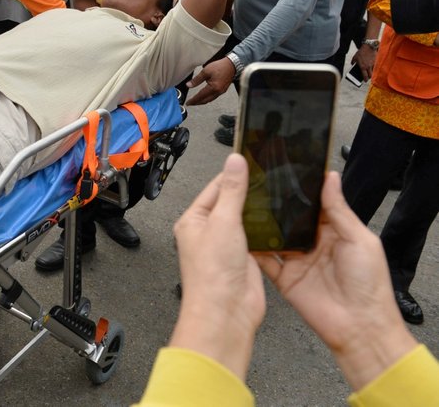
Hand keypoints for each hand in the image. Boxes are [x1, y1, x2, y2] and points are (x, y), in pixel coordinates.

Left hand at [170, 154, 264, 379]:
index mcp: (193, 220)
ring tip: (278, 195)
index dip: (234, 175)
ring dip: (259, 211)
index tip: (252, 161)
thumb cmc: (212, 274)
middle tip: (270, 176)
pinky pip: (257, 236)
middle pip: (231, 202)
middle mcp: (208, 232)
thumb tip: (234, 162)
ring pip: (245, 219)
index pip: (215, 188)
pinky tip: (280, 219)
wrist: (226, 312)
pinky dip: (267, 228)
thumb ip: (232, 190)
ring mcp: (226, 245)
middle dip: (249, 192)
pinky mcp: (244, 258)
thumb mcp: (223, 222)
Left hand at [186, 58, 235, 104]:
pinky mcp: (223, 90)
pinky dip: (207, 98)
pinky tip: (204, 96)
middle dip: (197, 103)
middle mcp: (218, 92)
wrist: (232, 65)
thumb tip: (189, 85)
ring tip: (196, 101)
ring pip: (210, 99)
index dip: (193, 100)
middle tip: (190, 103)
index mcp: (214, 88)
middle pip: (205, 100)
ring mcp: (221, 91)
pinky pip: (214, 97)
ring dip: (202, 101)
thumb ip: (196, 80)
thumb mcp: (205, 71)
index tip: (188, 103)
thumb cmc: (220, 66)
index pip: (201, 96)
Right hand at [254, 173, 416, 390]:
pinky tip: (239, 234)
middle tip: (254, 182)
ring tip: (243, 202)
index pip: (312, 204)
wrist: (359, 326)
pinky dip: (252, 249)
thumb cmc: (368, 283)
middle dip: (275, 203)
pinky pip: (264, 260)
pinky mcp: (283, 277)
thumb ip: (339, 210)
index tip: (283, 169)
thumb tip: (330, 177)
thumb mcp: (359, 239)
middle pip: (289, 218)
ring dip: (261, 223)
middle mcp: (312, 243)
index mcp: (333, 231)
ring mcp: (296, 260)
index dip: (300, 189)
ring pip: (273, 235)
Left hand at [351, 45, 375, 80]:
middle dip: (369, 77)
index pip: (365, 76)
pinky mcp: (376, 61)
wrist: (368, 47)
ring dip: (372, 73)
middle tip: (368, 77)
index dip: (365, 79)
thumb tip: (352, 65)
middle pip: (371, 75)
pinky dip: (375, 68)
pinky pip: (376, 67)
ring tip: (370, 72)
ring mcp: (373, 64)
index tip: (365, 81)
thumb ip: (353, 62)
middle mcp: (368, 67)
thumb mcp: (354, 58)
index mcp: (362, 67)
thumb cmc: (361, 52)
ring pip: (374, 71)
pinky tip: (373, 67)